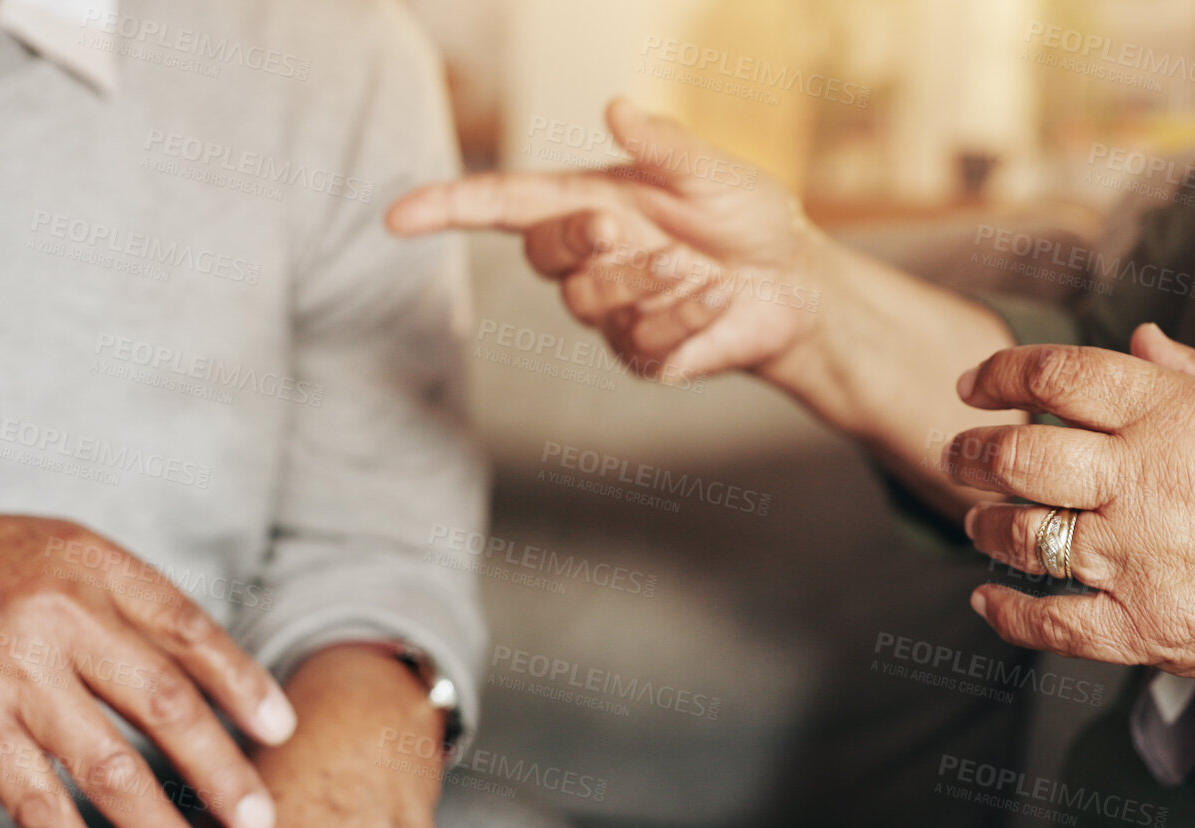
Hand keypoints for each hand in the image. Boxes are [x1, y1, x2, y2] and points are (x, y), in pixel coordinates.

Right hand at [0, 514, 295, 827]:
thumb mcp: (50, 550)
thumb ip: (121, 602)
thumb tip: (201, 670)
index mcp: (93, 565)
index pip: (190, 632)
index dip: (243, 686)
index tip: (281, 732)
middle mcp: (61, 615)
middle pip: (166, 705)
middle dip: (222, 770)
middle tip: (261, 820)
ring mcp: (14, 675)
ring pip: (110, 768)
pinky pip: (36, 805)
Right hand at [388, 97, 828, 383]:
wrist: (795, 284)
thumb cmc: (747, 218)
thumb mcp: (710, 171)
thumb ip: (663, 144)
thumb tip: (617, 106)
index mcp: (588, 203)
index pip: (500, 206)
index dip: (447, 209)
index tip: (400, 216)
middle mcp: (590, 258)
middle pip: (540, 256)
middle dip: (574, 241)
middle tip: (618, 228)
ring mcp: (610, 312)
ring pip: (588, 303)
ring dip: (643, 282)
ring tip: (695, 266)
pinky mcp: (641, 353)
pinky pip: (641, 342)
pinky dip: (685, 316)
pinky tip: (719, 299)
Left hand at [942, 325, 1194, 696]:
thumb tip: (1140, 341)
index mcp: (1178, 415)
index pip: (1058, 376)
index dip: (1001, 372)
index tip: (975, 381)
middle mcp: (1142, 481)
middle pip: (1017, 454)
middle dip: (972, 450)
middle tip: (958, 452)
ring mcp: (1137, 559)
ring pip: (1020, 535)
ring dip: (985, 524)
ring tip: (977, 519)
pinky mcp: (1145, 631)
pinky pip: (1048, 624)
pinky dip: (1006, 613)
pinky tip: (988, 600)